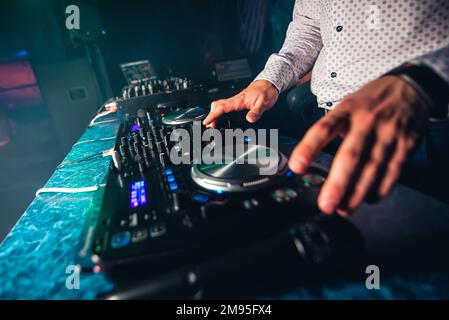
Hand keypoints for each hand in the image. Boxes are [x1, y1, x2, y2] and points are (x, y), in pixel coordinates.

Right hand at [203, 80, 278, 127]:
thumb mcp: (264, 103)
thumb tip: (249, 119)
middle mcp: (235, 99)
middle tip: (209, 126)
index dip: (213, 115)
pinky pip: (225, 105)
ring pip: (220, 105)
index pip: (222, 107)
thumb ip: (256, 112)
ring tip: (213, 123)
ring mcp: (236, 100)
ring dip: (214, 113)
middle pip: (217, 105)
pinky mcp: (237, 101)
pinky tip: (221, 117)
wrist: (269, 84)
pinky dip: (219, 111)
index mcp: (239, 100)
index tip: (207, 122)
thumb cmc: (266, 91)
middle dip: (211, 115)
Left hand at [288, 76, 428, 214]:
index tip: (296, 167)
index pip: (323, 129)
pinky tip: (369, 198)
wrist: (411, 86)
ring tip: (344, 208)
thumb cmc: (370, 101)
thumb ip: (332, 129)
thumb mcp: (347, 105)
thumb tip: (313, 161)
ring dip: (357, 192)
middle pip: (350, 155)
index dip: (309, 148)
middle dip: (337, 183)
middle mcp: (367, 121)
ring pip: (372, 167)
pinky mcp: (406, 143)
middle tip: (326, 204)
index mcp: (346, 110)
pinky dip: (381, 188)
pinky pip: (393, 170)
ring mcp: (388, 133)